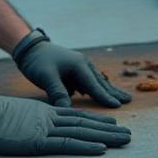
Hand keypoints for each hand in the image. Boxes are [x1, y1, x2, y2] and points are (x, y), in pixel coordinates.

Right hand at [0, 74, 131, 155]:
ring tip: (125, 140)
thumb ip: (26, 121)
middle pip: (85, 123)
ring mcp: (45, 129)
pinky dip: (86, 147)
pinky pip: (66, 144)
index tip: (112, 124)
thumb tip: (28, 127)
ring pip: (82, 133)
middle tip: (129, 134)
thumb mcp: (14, 116)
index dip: (96, 121)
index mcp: (44, 113)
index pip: (75, 117)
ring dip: (106, 137)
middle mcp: (50, 119)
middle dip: (109, 129)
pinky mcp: (38, 142)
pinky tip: (102, 149)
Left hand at [11, 28, 130, 107]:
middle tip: (128, 100)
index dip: (106, 97)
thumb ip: (57, 93)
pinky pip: (88, 81)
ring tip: (120, 98)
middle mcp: (82, 64)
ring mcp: (79, 66)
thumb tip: (67, 110)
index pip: (94, 85)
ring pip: (96, 81)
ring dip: (107, 90)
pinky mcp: (73, 70)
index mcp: (79, 65)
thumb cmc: (37, 61)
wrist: (29, 48)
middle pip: (100, 81)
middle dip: (114, 92)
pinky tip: (101, 93)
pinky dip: (96, 88)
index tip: (118, 106)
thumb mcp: (46, 77)